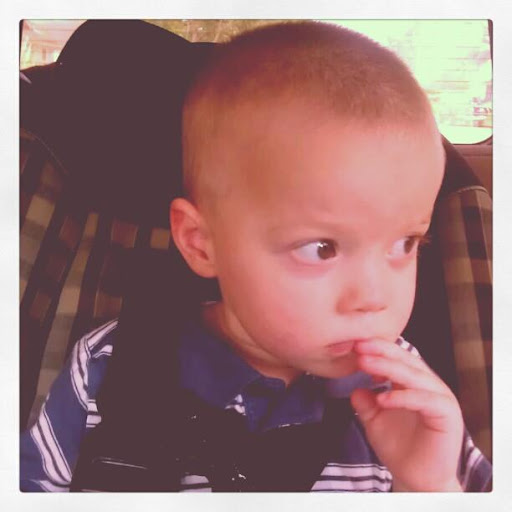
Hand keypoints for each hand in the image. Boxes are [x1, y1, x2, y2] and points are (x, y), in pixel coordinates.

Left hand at [350, 339, 463, 491]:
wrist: (415, 479)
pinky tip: (381, 398)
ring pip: (414, 375)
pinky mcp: (447, 414)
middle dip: (380, 351)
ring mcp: (440, 397)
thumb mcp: (375, 421)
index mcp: (413, 382)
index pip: (396, 357)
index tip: (354, 345)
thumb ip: (366, 403)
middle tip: (359, 345)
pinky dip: (402, 396)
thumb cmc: (399, 447)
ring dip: (387, 367)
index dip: (376, 349)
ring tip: (364, 363)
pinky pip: (424, 399)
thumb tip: (354, 389)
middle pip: (405, 360)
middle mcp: (428, 385)